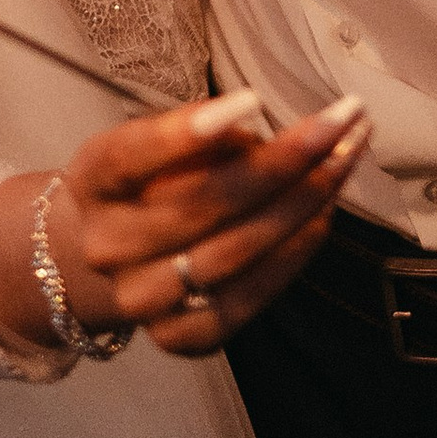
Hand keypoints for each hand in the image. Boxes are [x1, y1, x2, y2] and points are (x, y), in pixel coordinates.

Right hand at [0, 87, 366, 365]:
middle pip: (201, 205)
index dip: (191, 130)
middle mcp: (107, 247)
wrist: (106, 262)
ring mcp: (141, 301)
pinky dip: (290, 258)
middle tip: (341, 122)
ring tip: (343, 163)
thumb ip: (193, 133)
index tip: (254, 98)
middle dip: (282, 161)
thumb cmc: (140, 184)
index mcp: (93, 181)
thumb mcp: (148, 142)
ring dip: (299, 206)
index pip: (134, 154)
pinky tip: (322, 218)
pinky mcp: (180, 339)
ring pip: (229, 256)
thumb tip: (256, 135)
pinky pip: (244, 301)